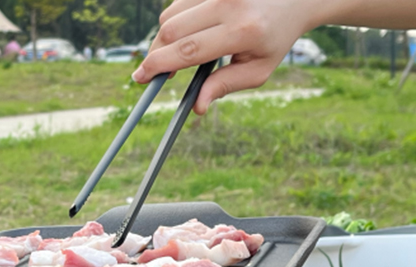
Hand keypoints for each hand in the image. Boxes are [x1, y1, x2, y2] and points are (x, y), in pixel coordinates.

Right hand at [132, 0, 321, 113]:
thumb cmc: (274, 37)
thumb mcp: (258, 69)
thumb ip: (225, 85)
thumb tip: (197, 107)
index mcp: (243, 31)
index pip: (188, 50)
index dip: (159, 65)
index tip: (141, 77)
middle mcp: (229, 3)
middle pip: (171, 31)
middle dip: (156, 53)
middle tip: (153, 71)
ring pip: (170, 15)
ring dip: (168, 36)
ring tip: (186, 48)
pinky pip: (178, 2)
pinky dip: (178, 19)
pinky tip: (195, 26)